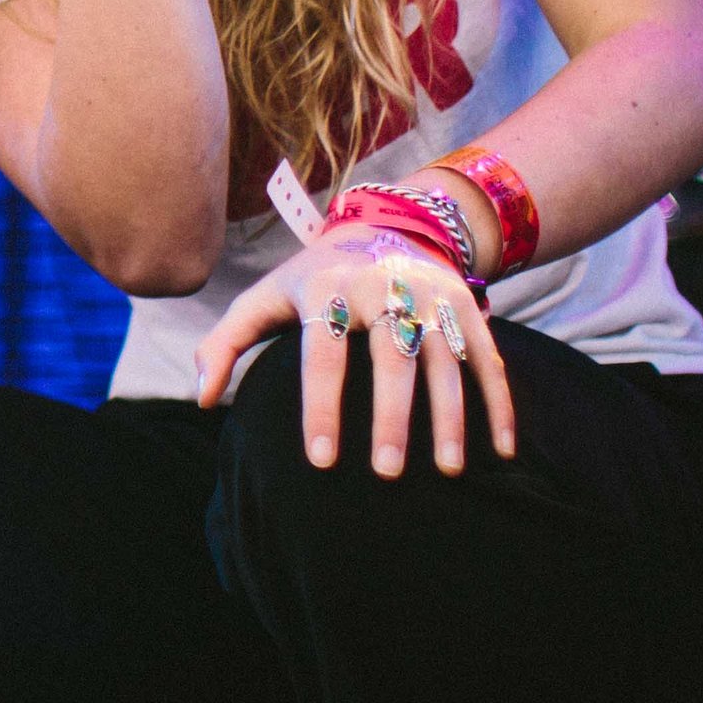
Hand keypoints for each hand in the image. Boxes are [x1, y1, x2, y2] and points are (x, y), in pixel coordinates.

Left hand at [191, 227, 513, 477]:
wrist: (383, 227)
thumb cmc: (312, 282)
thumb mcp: (263, 299)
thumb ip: (225, 343)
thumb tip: (202, 400)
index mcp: (327, 287)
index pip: (322, 352)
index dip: (321, 407)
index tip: (322, 461)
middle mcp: (383, 287)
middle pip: (391, 357)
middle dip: (392, 417)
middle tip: (388, 475)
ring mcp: (431, 296)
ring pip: (445, 360)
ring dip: (451, 418)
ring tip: (448, 473)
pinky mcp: (467, 307)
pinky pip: (487, 359)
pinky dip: (498, 405)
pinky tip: (499, 451)